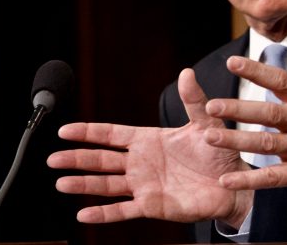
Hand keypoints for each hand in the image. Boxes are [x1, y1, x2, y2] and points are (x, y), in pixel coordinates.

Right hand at [47, 69, 251, 227]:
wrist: (234, 182)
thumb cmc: (219, 151)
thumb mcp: (206, 122)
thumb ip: (194, 99)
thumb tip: (186, 72)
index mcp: (150, 140)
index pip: (113, 134)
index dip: (89, 132)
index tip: (65, 130)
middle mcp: (142, 162)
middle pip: (102, 160)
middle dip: (77, 158)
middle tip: (53, 158)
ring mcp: (144, 185)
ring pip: (107, 185)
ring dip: (84, 185)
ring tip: (61, 182)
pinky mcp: (152, 205)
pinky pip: (123, 210)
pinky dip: (104, 213)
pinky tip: (84, 214)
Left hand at [203, 44, 286, 197]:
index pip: (282, 80)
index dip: (257, 71)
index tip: (233, 62)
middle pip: (269, 112)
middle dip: (239, 108)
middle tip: (211, 106)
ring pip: (267, 144)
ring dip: (238, 140)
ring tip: (211, 137)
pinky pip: (274, 177)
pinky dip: (250, 180)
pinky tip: (228, 179)